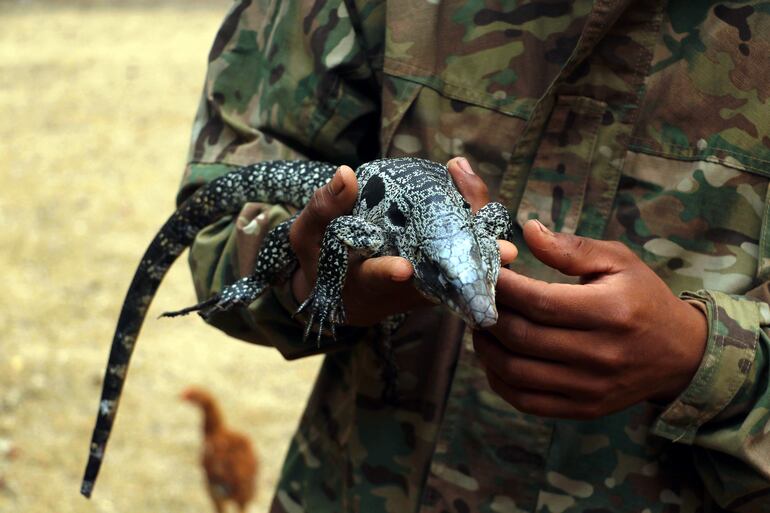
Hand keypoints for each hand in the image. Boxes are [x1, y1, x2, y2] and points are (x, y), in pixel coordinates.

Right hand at [286, 158, 516, 326]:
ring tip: (499, 233)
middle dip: (466, 266)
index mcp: (359, 282)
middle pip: (433, 280)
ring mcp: (417, 290)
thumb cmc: (320, 259)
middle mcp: (395, 291)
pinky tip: (482, 210)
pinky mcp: (432, 284)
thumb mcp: (308, 234)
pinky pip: (456, 264)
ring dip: (478, 254)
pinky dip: (472, 240)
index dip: (388, 272)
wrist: (339, 292)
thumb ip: (323, 207)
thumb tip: (345, 173)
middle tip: (500, 251)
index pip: (374, 277)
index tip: (404, 267)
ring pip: (453, 274)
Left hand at [474, 219, 707, 418]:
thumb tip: (527, 231)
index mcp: (609, 312)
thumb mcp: (618, 261)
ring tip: (481, 324)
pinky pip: (526, 400)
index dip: (502, 287)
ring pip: (516, 371)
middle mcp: (600, 354)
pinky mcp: (583, 408)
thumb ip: (571, 248)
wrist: (680, 355)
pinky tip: (494, 356)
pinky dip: (499, 379)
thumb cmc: (643, 299)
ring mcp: (590, 387)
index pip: (539, 302)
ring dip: (486, 347)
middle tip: (475, 298)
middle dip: (488, 314)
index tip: (484, 272)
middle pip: (521, 336)